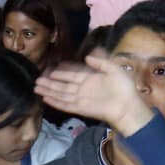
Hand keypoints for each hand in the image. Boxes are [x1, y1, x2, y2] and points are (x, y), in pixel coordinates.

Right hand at [34, 53, 153, 135]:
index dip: (62, 73)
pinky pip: (65, 104)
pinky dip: (55, 102)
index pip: (73, 75)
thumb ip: (101, 62)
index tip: (51, 70)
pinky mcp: (80, 108)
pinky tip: (45, 98)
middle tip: (37, 79)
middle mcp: (83, 89)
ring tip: (36, 87)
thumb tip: (87, 56)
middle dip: (50, 82)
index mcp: (91, 79)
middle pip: (63, 85)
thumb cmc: (124, 87)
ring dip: (49, 91)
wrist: (128, 105)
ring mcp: (81, 99)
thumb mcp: (114, 69)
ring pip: (61, 94)